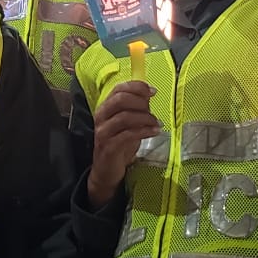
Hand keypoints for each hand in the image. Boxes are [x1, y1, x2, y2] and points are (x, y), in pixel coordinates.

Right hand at [86, 81, 161, 209]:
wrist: (107, 170)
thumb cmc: (119, 144)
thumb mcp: (128, 123)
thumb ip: (136, 108)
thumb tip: (149, 94)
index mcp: (105, 107)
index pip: (118, 88)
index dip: (137, 87)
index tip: (153, 91)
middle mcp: (101, 117)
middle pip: (120, 99)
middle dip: (140, 102)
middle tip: (152, 110)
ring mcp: (103, 132)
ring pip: (124, 117)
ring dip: (145, 118)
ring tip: (156, 124)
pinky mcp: (109, 147)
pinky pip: (128, 135)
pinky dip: (144, 131)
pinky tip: (154, 132)